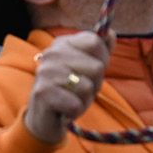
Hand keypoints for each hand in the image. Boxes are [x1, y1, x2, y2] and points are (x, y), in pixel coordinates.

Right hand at [24, 30, 112, 145]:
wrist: (44, 118)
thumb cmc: (70, 91)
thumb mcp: (88, 68)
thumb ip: (100, 49)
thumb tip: (110, 33)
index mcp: (62, 43)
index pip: (95, 42)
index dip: (102, 59)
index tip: (91, 70)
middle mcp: (51, 54)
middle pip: (96, 66)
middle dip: (94, 83)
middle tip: (78, 90)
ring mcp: (45, 72)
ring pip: (87, 86)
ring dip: (84, 99)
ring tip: (71, 99)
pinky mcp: (42, 93)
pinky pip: (76, 104)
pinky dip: (75, 111)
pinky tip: (64, 110)